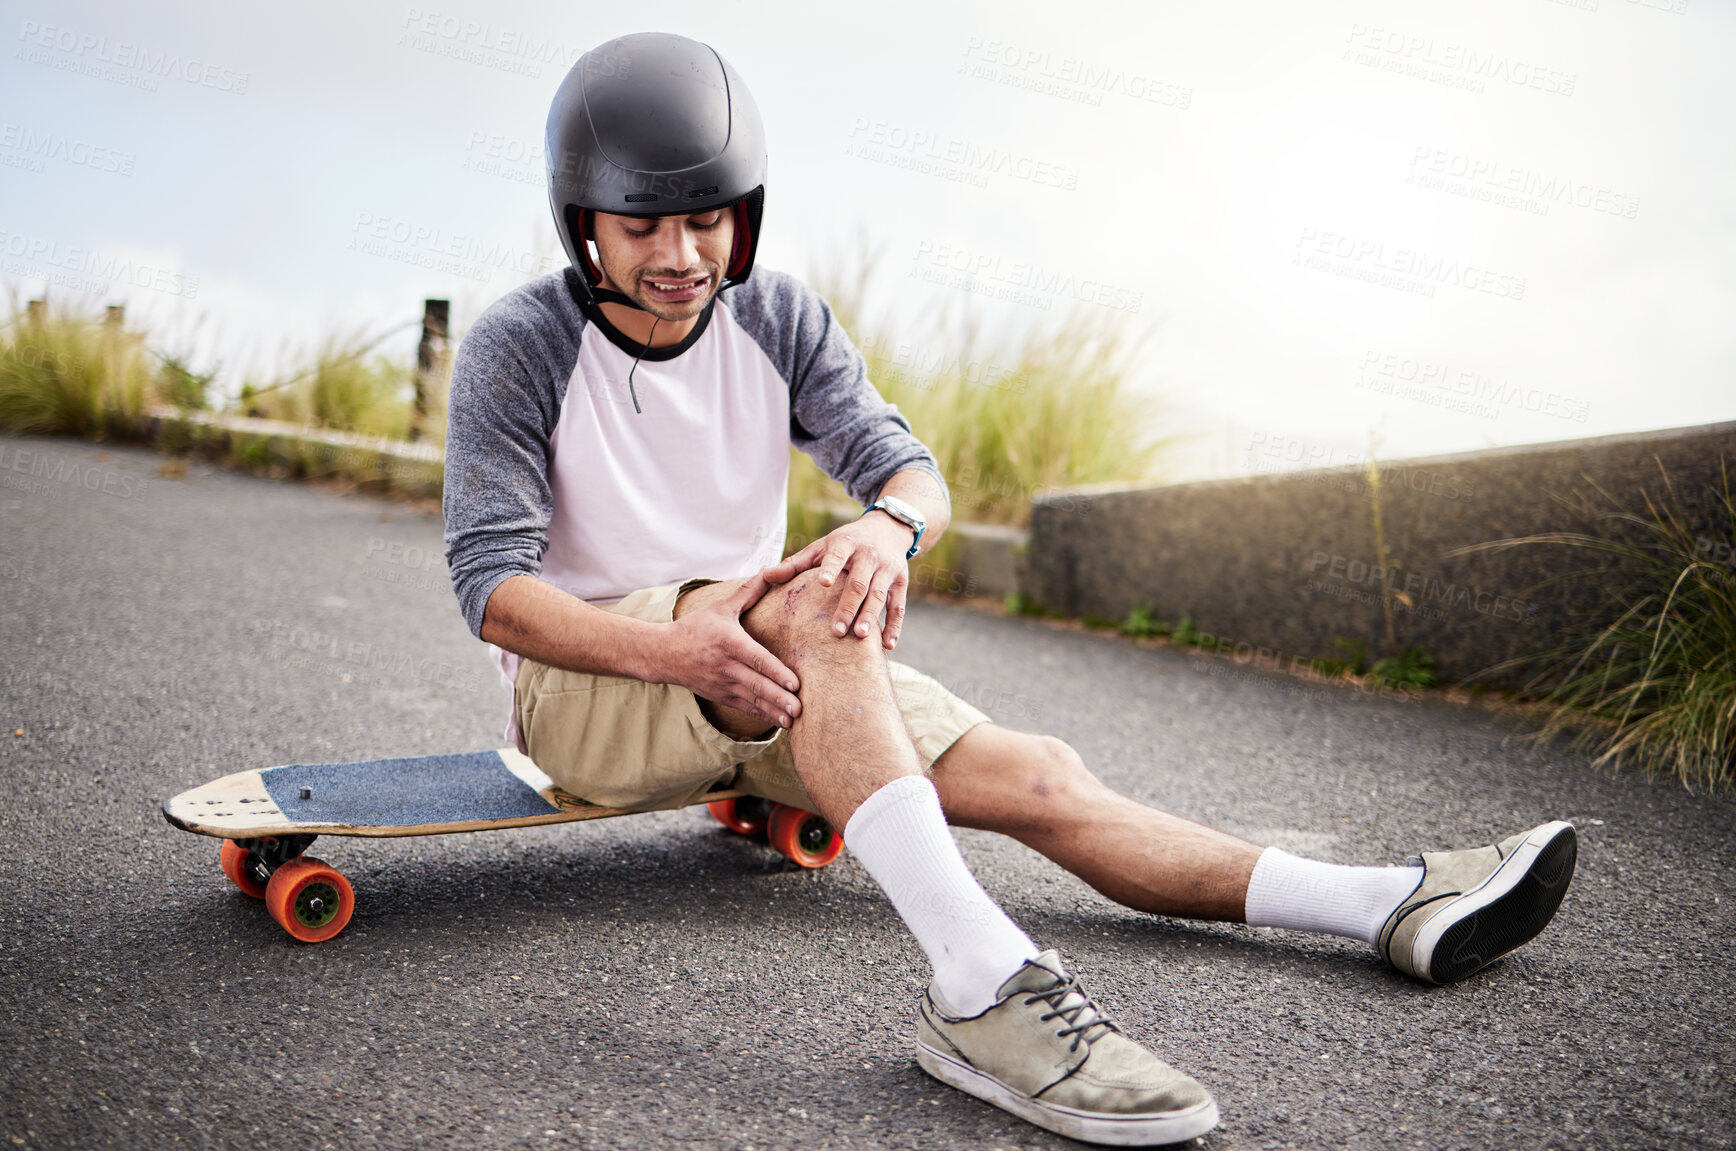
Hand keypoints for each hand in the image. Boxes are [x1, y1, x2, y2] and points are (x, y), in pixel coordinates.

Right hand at [658, 572, 801, 728]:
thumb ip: (748, 592)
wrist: (663, 653)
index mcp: (729, 642)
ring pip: (752, 700)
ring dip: (773, 711)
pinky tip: (778, 721)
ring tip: (793, 721)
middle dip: (779, 698)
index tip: (795, 684)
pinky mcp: (719, 695)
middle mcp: (726, 666)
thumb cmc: (696, 627)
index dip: (776, 673)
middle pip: (757, 684)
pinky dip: (761, 715)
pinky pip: (744, 707)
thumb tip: (771, 571)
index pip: (757, 660)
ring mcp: (722, 684)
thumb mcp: (720, 607)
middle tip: (800, 708)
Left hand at [763, 513, 911, 647]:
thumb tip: (765, 575)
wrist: (887, 529)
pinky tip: (888, 645)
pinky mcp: (901, 582)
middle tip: (836, 631)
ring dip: (872, 616)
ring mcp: (887, 569)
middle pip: (859, 583)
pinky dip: (895, 626)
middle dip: (848, 606)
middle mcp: (869, 555)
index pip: (837, 556)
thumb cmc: (845, 543)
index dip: (831, 568)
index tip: (822, 582)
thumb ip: (795, 563)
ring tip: (861, 636)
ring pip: (879, 595)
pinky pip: (899, 606)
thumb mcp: (821, 546)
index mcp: (846, 544)